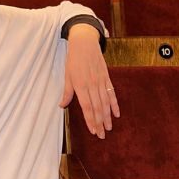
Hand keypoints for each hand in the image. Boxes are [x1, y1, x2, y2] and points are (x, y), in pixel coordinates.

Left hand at [59, 24, 119, 138]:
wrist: (85, 42)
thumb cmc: (73, 59)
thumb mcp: (67, 75)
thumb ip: (67, 92)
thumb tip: (62, 105)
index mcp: (80, 85)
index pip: (87, 107)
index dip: (90, 120)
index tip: (93, 131)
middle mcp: (92, 85)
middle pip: (97, 108)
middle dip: (100, 123)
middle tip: (102, 135)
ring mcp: (101, 81)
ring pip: (105, 103)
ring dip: (108, 116)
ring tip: (109, 127)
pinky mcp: (106, 77)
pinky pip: (111, 93)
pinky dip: (115, 104)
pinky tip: (117, 113)